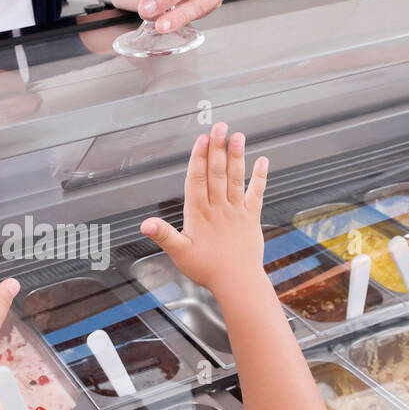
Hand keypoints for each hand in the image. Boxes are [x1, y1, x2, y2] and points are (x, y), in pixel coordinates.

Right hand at [140, 122, 267, 298]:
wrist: (238, 282)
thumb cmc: (208, 269)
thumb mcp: (179, 253)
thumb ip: (163, 235)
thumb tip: (145, 224)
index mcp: (199, 214)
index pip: (197, 180)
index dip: (199, 157)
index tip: (201, 139)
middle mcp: (218, 208)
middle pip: (216, 172)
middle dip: (217, 148)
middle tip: (219, 126)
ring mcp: (236, 211)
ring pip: (235, 178)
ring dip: (237, 156)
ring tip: (238, 135)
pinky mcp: (251, 218)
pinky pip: (256, 194)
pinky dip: (260, 177)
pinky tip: (262, 161)